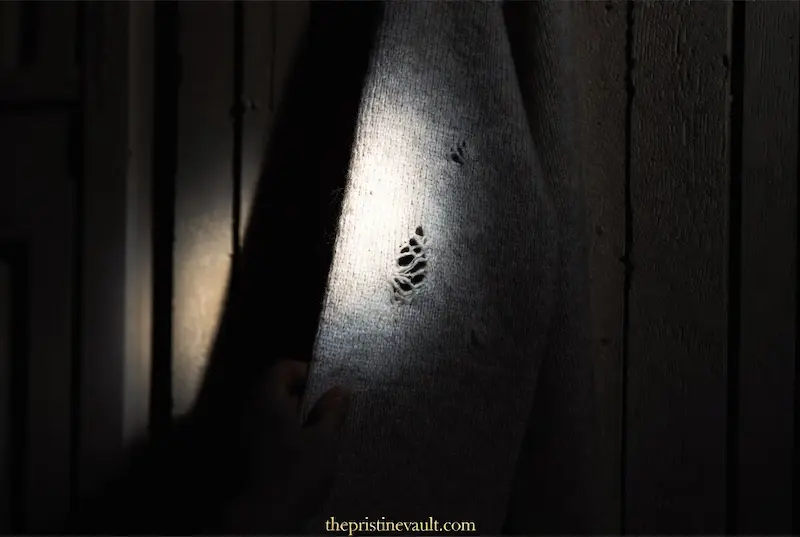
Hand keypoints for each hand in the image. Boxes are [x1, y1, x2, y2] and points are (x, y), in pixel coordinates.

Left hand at [224, 359, 350, 532]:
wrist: (261, 518)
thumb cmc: (295, 473)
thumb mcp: (323, 441)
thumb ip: (331, 412)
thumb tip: (340, 390)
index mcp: (267, 399)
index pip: (283, 368)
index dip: (306, 371)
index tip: (327, 388)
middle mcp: (249, 411)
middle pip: (274, 390)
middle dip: (302, 397)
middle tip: (327, 412)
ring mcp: (241, 434)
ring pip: (269, 414)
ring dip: (292, 419)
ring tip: (317, 436)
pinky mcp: (240, 456)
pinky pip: (263, 434)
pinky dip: (281, 437)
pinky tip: (300, 455)